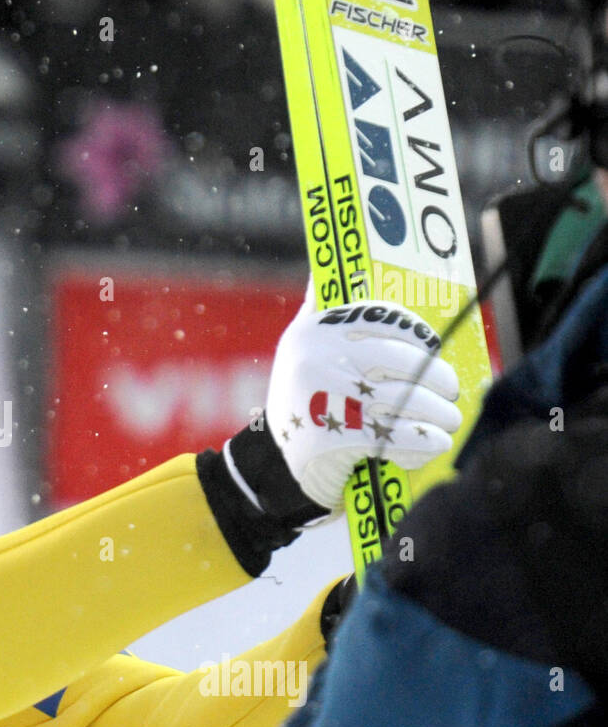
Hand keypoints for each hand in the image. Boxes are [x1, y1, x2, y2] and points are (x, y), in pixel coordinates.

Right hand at [264, 284, 462, 508]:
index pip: (384, 319)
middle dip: (437, 378)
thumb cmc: (301, 401)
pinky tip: (434, 442)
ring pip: (404, 400)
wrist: (275, 465)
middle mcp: (317, 360)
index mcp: (313, 332)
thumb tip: (326, 261)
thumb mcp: (298, 348)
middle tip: (451, 391)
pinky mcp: (338, 439)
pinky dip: (424, 441)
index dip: (418, 335)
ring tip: (449, 420)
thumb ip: (318, 310)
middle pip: (401, 361)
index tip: (434, 348)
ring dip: (437, 413)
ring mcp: (327, 399)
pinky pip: (398, 435)